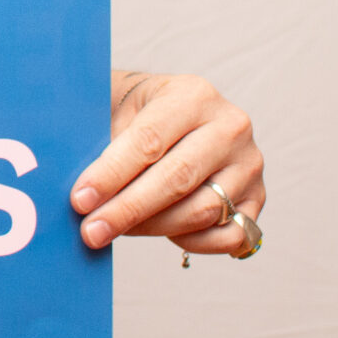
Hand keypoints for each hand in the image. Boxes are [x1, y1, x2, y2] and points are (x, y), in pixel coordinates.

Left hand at [70, 70, 264, 257]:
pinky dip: (193, 242)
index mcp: (193, 95)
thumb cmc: (136, 116)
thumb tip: (81, 194)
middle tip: (91, 230)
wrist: (173, 117)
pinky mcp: (258, 197)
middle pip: (177, 179)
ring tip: (115, 229)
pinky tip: (163, 233)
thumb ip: (101, 145)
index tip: (80, 200)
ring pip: (201, 211)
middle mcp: (230, 126)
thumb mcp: (117, 111)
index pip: (150, 140)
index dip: (111, 174)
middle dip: (127, 210)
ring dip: (152, 228)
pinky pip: (228, 236)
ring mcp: (249, 164)